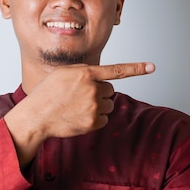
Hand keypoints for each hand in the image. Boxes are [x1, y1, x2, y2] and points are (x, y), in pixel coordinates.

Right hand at [5, 62, 154, 164]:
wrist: (37, 116)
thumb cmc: (47, 93)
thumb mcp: (63, 73)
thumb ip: (83, 71)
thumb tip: (100, 77)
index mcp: (86, 73)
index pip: (116, 70)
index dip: (136, 69)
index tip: (152, 67)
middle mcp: (92, 89)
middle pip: (111, 90)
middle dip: (101, 93)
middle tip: (81, 97)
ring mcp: (93, 106)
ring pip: (108, 105)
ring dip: (98, 106)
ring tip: (78, 107)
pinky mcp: (93, 122)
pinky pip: (104, 119)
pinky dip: (95, 119)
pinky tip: (79, 117)